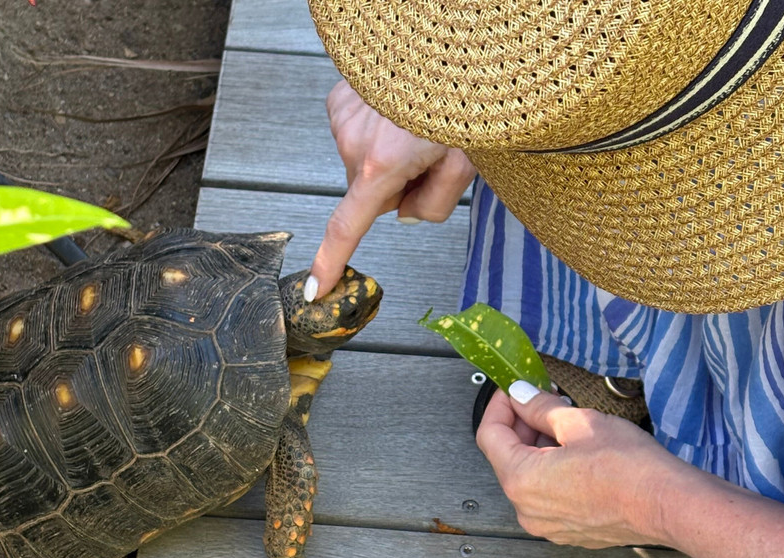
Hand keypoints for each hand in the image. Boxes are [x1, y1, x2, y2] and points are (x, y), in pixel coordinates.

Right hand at [307, 80, 475, 298]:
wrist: (451, 43)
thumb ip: (435, 205)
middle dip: (396, 186)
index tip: (318, 288)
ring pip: (363, 163)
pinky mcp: (340, 100)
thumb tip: (406, 216)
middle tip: (429, 158)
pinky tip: (396, 112)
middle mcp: (353, 143)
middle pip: (370, 194)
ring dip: (388, 154)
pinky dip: (376, 130)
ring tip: (415, 125)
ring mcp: (343, 119)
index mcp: (382, 166)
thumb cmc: (464, 98)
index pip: (348, 228)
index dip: (331, 262)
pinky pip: (356, 134)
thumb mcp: (464, 163)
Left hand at [475, 383, 680, 547]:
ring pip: (529, 477)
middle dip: (522, 425)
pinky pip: (548, 496)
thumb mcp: (579, 422)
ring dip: (539, 447)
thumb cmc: (629, 467)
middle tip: (544, 400)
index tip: (513, 389)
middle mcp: (527, 509)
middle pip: (508, 457)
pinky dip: (553, 472)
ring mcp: (547, 525)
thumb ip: (540, 407)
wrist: (668, 505)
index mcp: (521, 480)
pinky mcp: (569, 531)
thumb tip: (521, 395)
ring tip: (568, 425)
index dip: (500, 406)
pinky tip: (578, 454)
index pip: (489, 435)